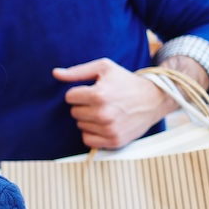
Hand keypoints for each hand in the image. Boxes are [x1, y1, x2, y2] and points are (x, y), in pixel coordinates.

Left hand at [54, 58, 177, 148]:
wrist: (153, 99)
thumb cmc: (126, 81)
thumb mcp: (104, 68)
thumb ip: (77, 71)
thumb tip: (55, 73)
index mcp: (99, 95)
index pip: (69, 97)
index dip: (78, 92)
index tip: (91, 91)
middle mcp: (103, 114)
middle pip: (74, 112)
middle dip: (84, 106)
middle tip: (100, 101)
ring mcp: (109, 129)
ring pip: (80, 125)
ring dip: (89, 119)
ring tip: (105, 111)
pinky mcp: (114, 141)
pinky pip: (87, 140)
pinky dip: (92, 133)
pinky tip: (103, 124)